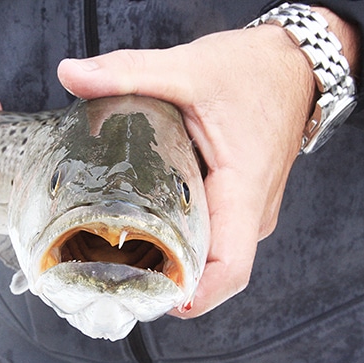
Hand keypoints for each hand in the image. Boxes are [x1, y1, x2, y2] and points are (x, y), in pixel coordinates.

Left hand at [59, 25, 315, 316]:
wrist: (292, 65)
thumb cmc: (254, 71)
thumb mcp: (189, 70)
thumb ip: (129, 72)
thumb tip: (71, 75)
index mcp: (243, 190)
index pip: (229, 269)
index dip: (192, 294)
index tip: (149, 296)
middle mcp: (251, 212)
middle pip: (211, 269)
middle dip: (165, 277)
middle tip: (111, 269)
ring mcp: (248, 211)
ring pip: (212, 254)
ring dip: (173, 258)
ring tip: (121, 251)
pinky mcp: (241, 203)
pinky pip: (214, 236)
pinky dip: (184, 239)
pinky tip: (148, 226)